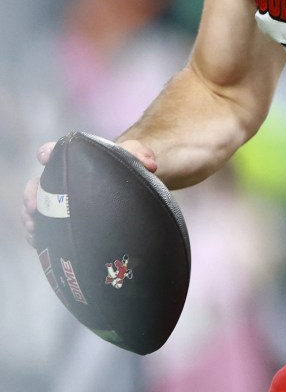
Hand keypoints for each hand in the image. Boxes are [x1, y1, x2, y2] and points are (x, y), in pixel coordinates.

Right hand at [22, 138, 158, 247]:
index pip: (55, 152)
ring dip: (30, 217)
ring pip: (35, 207)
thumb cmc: (125, 167)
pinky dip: (36, 233)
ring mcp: (58, 201)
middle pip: (37, 184)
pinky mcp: (59, 220)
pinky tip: (36, 240)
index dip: (47, 153)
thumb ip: (140, 154)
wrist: (127, 188)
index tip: (44, 157)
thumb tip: (150, 164)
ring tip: (33, 228)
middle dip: (31, 194)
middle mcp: (61, 178)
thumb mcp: (133, 156)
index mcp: (74, 158)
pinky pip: (42, 226)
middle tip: (33, 206)